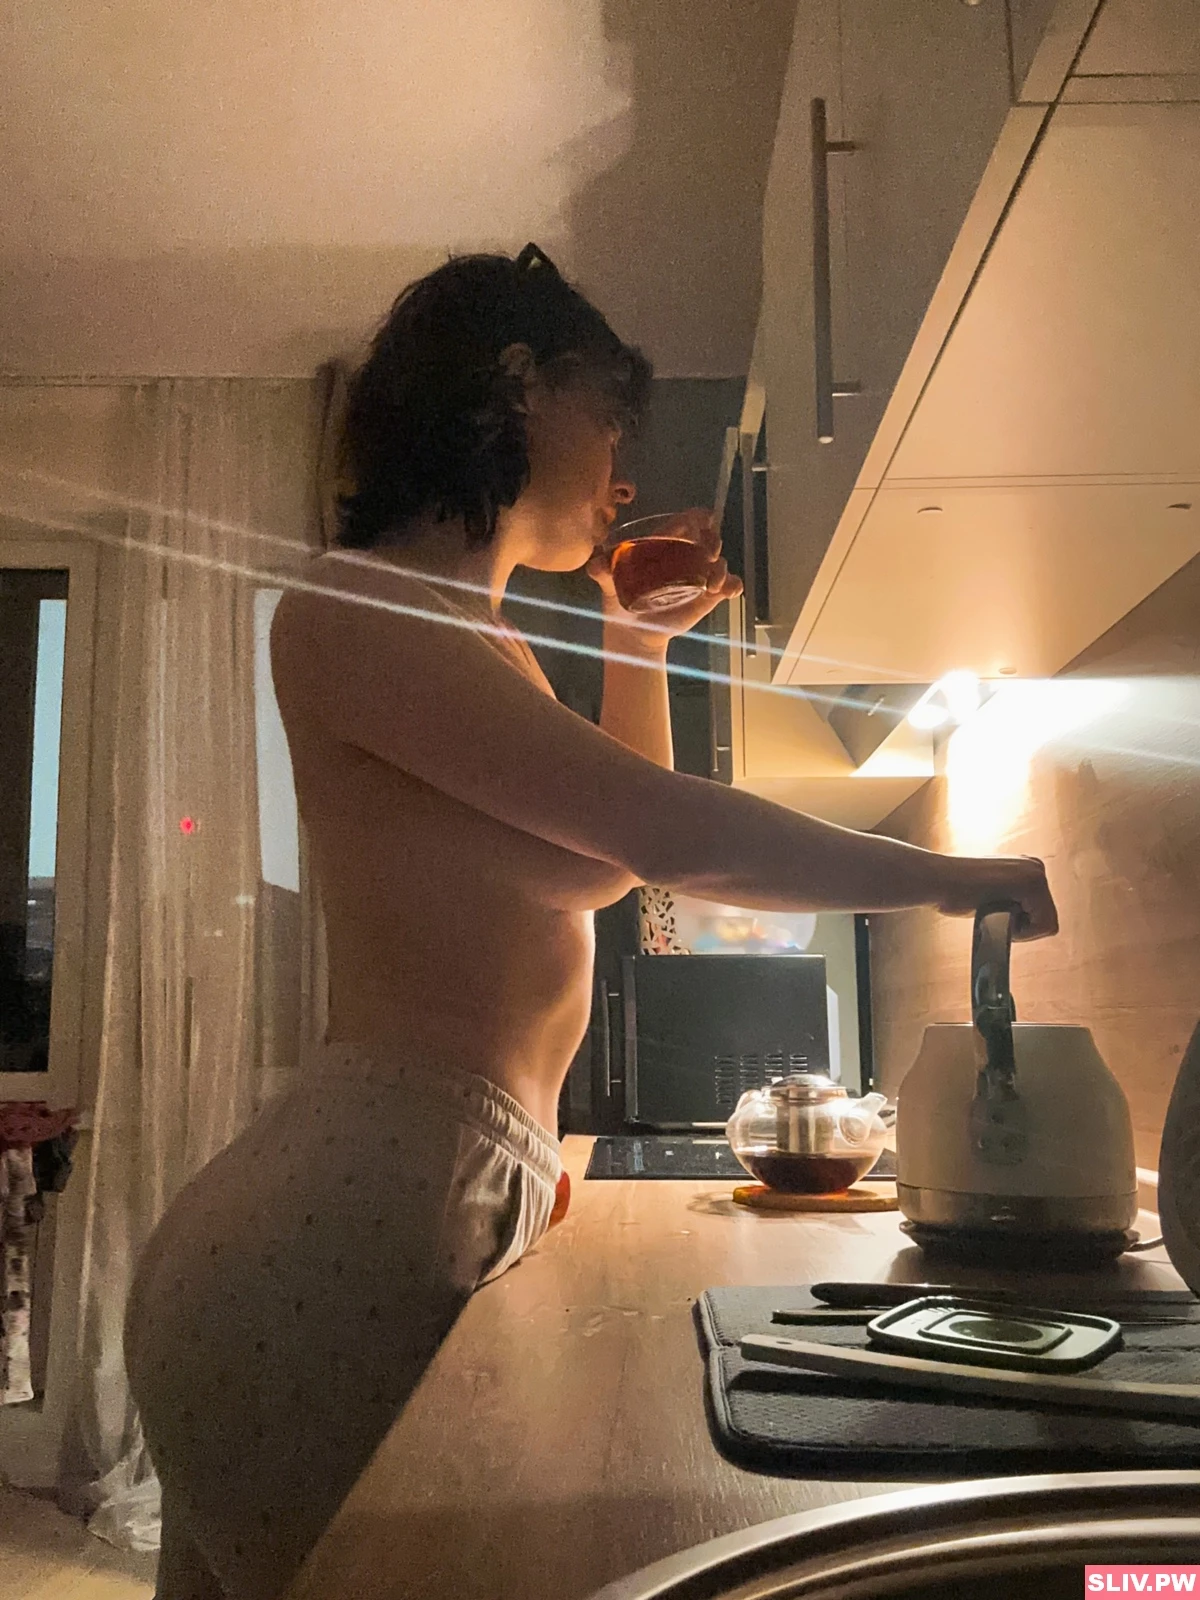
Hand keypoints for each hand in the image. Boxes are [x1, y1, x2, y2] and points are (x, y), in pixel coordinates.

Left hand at [586, 509, 742, 643]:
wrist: (633, 632)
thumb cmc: (620, 601)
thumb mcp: (609, 584)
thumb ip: (602, 572)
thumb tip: (594, 565)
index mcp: (664, 543)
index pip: (687, 521)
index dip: (698, 517)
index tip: (704, 521)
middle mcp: (685, 555)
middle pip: (708, 537)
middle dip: (713, 541)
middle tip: (707, 555)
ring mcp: (698, 575)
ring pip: (720, 562)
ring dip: (721, 569)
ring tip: (711, 586)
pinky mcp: (708, 595)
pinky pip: (728, 585)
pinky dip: (733, 586)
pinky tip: (728, 593)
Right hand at [934, 854, 1058, 940]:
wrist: (939, 880)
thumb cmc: (954, 889)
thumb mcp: (990, 893)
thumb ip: (1009, 900)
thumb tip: (1017, 919)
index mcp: (1028, 868)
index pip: (1041, 911)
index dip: (1020, 924)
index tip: (996, 913)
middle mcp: (1036, 867)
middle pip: (1047, 918)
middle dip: (1022, 926)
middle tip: (994, 914)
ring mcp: (1036, 874)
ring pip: (1046, 923)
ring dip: (1021, 928)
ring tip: (994, 912)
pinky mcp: (1032, 884)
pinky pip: (1042, 925)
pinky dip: (1022, 931)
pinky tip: (998, 915)